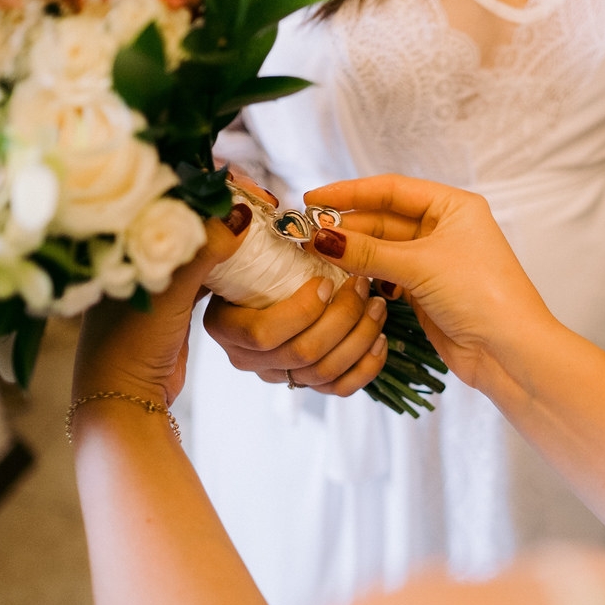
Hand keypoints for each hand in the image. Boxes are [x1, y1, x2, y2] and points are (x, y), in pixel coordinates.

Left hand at [73, 204, 252, 405]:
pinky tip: (254, 261)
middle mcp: (139, 250)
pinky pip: (208, 271)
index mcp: (124, 238)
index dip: (215, 187)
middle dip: (229, 208)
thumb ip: (202, 251)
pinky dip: (230, 264)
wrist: (125, 396)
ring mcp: (158, 275)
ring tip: (266, 231)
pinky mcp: (175, 301)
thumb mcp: (169, 292)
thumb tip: (239, 213)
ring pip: (202, 242)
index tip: (253, 193)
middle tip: (267, 209)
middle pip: (192, 214)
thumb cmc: (131, 343)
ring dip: (233, 236)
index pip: (175, 192)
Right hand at [203, 169, 387, 395]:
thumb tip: (243, 216)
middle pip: (301, 353)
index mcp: (224, 324)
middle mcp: (247, 356)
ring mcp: (279, 373)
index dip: (301, 311)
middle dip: (341, 318)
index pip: (262, 333)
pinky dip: (365, 367)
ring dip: (359, 337)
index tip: (326, 281)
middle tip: (362, 286)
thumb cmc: (256, 258)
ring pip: (324, 373)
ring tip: (377, 305)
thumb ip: (239, 230)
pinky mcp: (309, 383)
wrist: (274, 294)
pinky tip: (380, 340)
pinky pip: (339, 388)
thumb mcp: (245, 244)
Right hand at [303, 175, 555, 389]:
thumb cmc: (481, 295)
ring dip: (353, 253)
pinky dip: (365, 276)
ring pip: (383, 250)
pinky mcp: (427, 290)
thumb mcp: (420, 266)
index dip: (350, 192)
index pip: (392, 190)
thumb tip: (320, 237)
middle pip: (384, 219)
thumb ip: (367, 251)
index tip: (314, 199)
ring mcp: (436, 261)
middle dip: (347, 226)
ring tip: (315, 255)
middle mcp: (445, 228)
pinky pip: (387, 275)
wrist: (508, 351)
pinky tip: (341, 277)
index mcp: (453, 207)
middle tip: (306, 234)